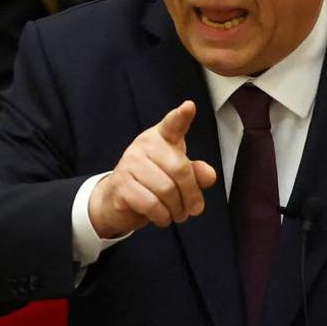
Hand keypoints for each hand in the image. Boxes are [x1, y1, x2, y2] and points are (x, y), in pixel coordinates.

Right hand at [87, 101, 216, 238]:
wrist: (117, 200)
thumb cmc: (153, 181)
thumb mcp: (177, 175)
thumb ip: (196, 173)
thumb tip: (209, 175)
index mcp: (161, 137)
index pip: (172, 125)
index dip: (181, 117)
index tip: (189, 107)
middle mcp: (144, 145)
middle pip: (179, 169)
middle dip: (191, 195)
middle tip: (193, 209)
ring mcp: (129, 164)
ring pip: (166, 190)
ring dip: (177, 209)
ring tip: (178, 215)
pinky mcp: (121, 185)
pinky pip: (151, 204)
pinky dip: (162, 216)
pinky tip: (162, 218)